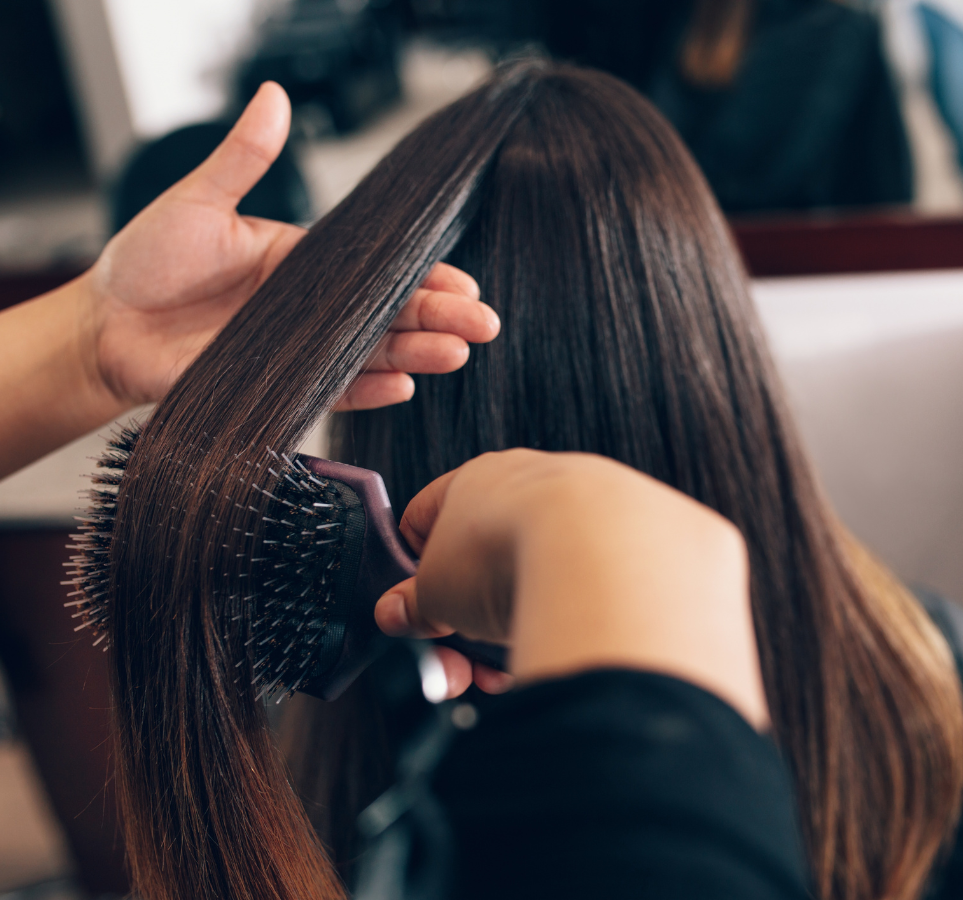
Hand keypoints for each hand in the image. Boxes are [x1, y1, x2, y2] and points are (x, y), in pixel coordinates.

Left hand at [83, 81, 497, 411]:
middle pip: (390, 313)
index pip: (378, 267)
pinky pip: (334, 389)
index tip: (462, 282)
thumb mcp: (198, 202)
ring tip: (456, 354)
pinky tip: (402, 386)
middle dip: (440, 319)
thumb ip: (243, 158)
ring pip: (372, 352)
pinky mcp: (281, 385)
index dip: (423, 276)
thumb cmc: (146, 262)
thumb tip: (272, 98)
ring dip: (416, 355)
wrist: (105, 328)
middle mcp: (311, 308)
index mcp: (304, 261)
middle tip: (484, 325)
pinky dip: (367, 390)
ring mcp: (300, 348)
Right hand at [375, 450, 767, 725]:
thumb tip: (397, 614)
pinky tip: (571, 655)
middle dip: (473, 623)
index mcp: (483, 478)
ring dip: (528, 627)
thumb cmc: (510, 555)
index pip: (431, 519)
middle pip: (495, 559)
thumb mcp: (436, 592)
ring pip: (553, 577)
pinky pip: (606, 590)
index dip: (416, 575)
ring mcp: (603, 506)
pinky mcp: (654, 541)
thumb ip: (413, 603)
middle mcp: (546, 482)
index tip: (419, 619)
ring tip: (516, 672)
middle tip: (465, 670)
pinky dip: (584, 623)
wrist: (603, 555)